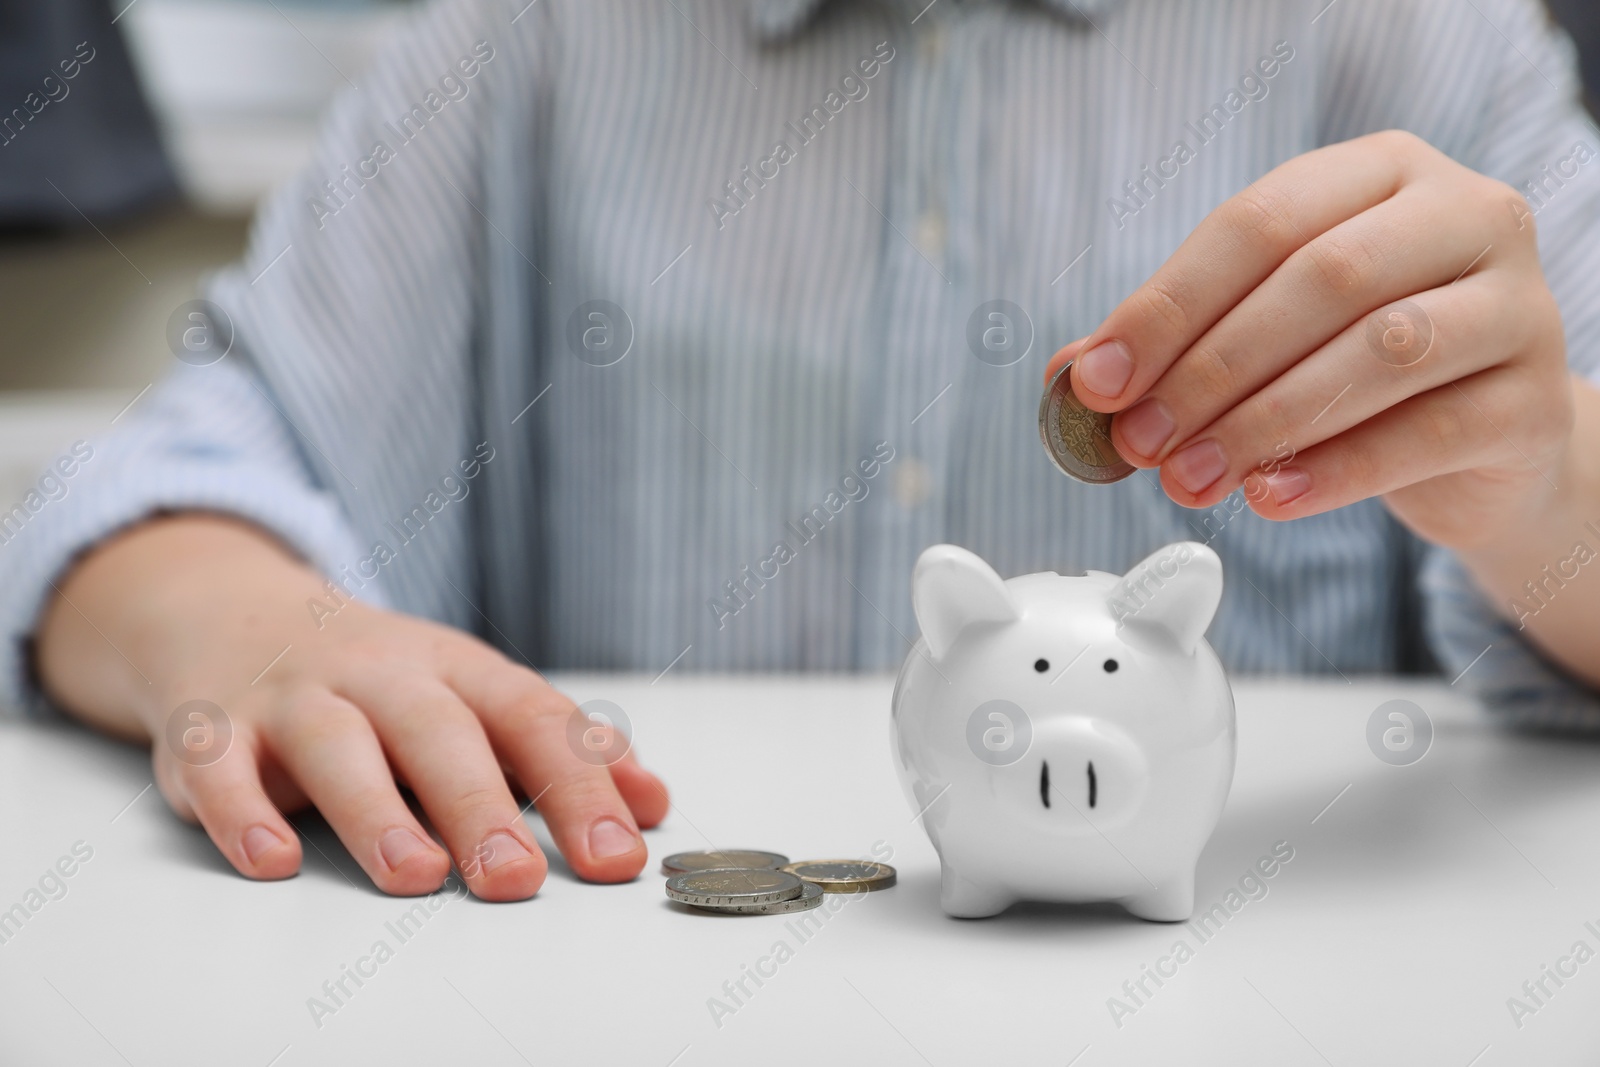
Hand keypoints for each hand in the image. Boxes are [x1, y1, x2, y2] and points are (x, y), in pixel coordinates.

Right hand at [38, 516, 668, 899]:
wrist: (235, 614)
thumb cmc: (382, 680)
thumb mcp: (474, 696)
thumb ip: (559, 752)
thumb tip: (651, 805)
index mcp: (457, 668)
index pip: (531, 719)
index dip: (579, 786)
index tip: (616, 856)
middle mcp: (381, 673)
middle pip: (439, 731)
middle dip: (481, 805)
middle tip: (517, 880)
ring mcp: (295, 696)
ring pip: (337, 744)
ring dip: (376, 811)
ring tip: (416, 876)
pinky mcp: (213, 728)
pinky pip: (218, 765)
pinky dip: (241, 811)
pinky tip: (273, 860)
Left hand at [1044, 130, 1574, 551]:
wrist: (1483, 443)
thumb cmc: (1355, 369)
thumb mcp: (1264, 335)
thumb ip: (1174, 343)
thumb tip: (1069, 374)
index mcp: (1382, 171)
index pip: (1259, 222)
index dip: (1167, 305)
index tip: (1096, 379)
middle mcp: (1466, 215)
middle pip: (1322, 278)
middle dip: (1210, 368)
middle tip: (1138, 441)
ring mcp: (1517, 305)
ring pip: (1379, 350)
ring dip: (1263, 422)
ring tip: (1188, 478)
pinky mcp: (1536, 403)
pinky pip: (1427, 434)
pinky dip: (1334, 472)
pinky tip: (1266, 498)